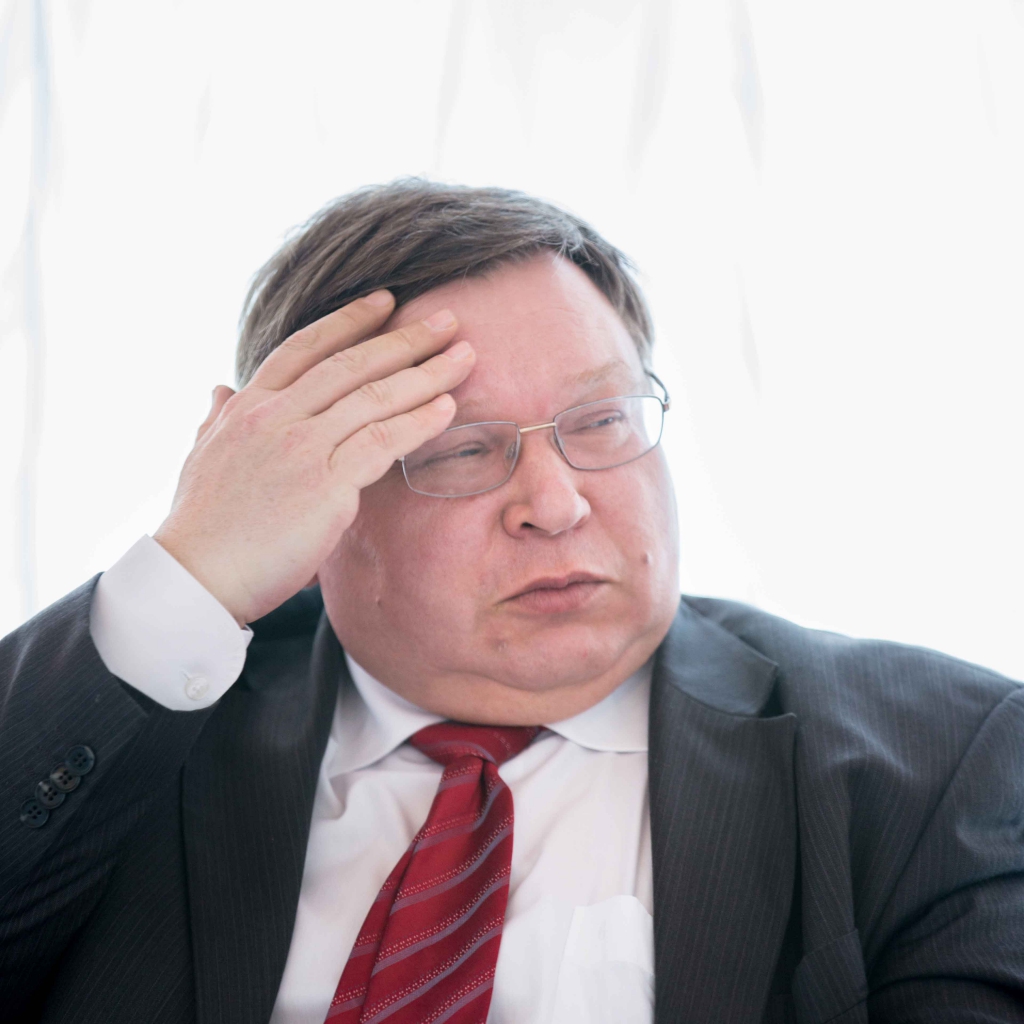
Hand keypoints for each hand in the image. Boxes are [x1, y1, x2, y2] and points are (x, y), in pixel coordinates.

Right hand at [153, 291, 472, 624]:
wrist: (195, 578)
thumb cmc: (201, 527)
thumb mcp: (200, 457)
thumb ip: (218, 419)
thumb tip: (219, 387)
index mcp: (248, 408)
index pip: (305, 348)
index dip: (349, 321)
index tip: (385, 302)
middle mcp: (275, 417)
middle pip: (351, 364)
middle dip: (405, 339)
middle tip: (448, 321)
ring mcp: (300, 448)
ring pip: (374, 397)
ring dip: (426, 374)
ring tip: (465, 357)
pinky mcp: (324, 485)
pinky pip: (382, 441)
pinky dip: (419, 422)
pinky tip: (447, 408)